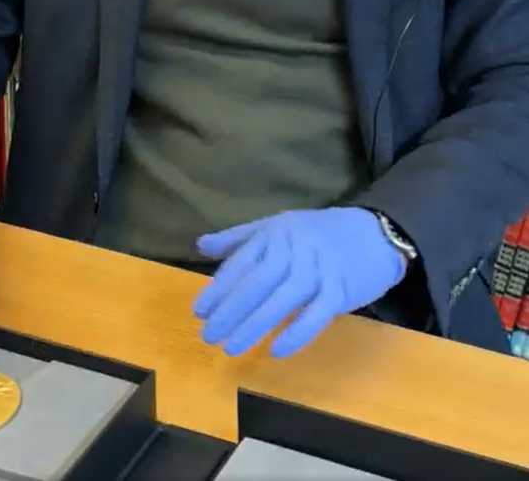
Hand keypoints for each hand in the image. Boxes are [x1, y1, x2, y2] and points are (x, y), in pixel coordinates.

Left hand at [193, 207, 405, 357]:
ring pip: (281, 302)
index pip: (241, 264)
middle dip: (230, 312)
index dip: (218, 289)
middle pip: (256, 284)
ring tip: (230, 347)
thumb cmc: (319, 232)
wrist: (377, 233)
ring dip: (253, 327)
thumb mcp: (277, 226)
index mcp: (274, 235)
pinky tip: (274, 351)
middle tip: (208, 336)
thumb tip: (200, 245)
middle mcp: (294, 251)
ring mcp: (319, 271)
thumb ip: (239, 238)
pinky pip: (316, 316)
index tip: (199, 312)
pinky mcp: (340, 292)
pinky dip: (296, 334)